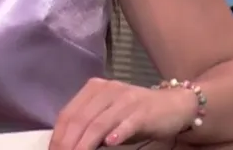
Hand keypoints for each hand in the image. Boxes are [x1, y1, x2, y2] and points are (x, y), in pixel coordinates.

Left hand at [50, 77, 197, 148]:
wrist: (174, 105)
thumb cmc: (135, 115)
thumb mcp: (108, 117)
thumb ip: (89, 125)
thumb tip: (67, 144)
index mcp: (93, 89)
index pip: (68, 113)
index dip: (58, 135)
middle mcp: (106, 90)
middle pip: (80, 119)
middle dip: (68, 142)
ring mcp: (125, 99)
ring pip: (99, 123)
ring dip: (86, 143)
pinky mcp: (143, 111)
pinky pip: (127, 123)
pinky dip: (117, 133)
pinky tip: (110, 143)